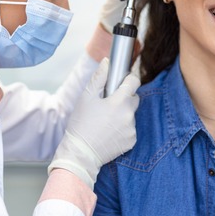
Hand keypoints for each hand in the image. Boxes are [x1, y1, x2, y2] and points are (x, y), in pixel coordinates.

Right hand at [48, 59, 139, 188]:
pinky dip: (123, 128)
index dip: (128, 79)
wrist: (81, 153)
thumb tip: (107, 62)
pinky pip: (130, 129)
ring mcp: (132, 129)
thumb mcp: (86, 97)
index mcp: (119, 102)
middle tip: (108, 104)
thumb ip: (99, 78)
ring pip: (131, 115)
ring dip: (122, 114)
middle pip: (134, 99)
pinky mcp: (131, 141)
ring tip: (106, 121)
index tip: (122, 81)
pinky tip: (109, 132)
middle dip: (124, 98)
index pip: (134, 82)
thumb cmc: (81, 124)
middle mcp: (129, 115)